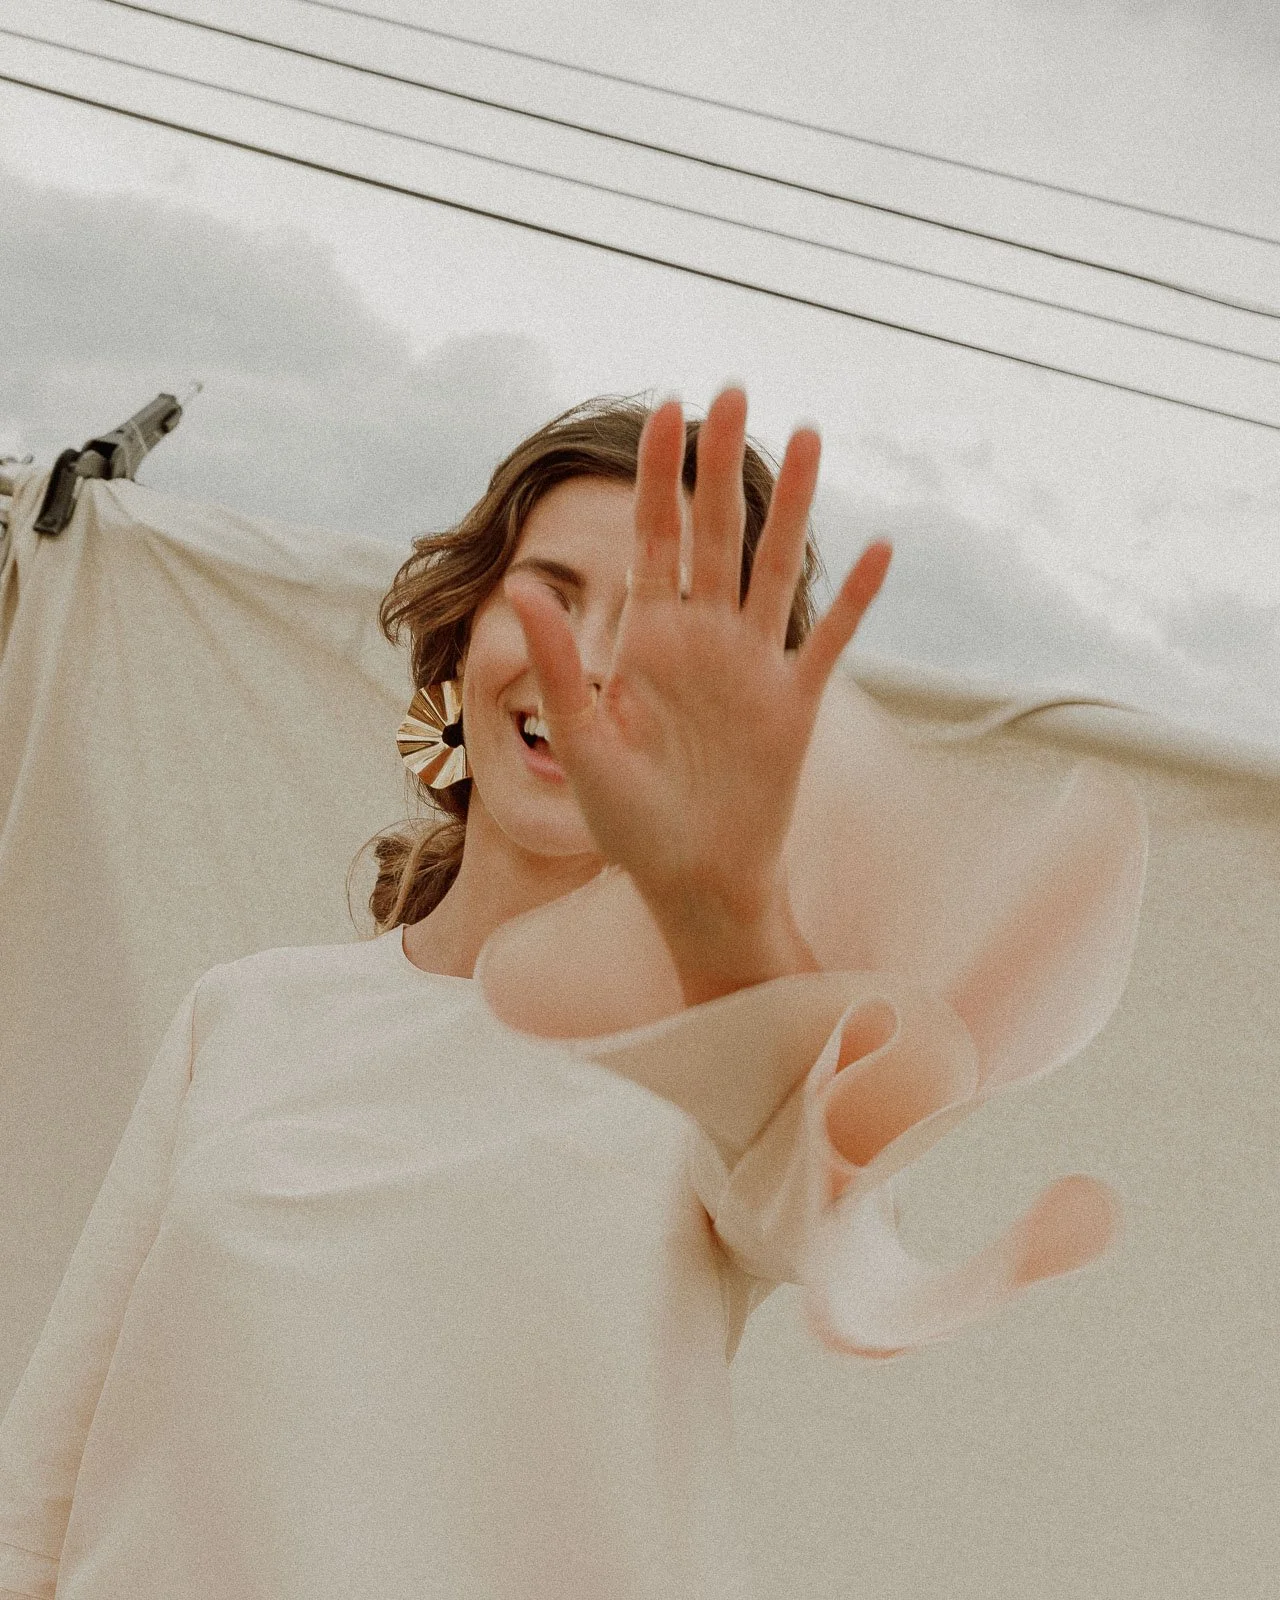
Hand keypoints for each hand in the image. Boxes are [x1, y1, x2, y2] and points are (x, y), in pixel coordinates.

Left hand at [504, 387, 890, 1001]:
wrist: (692, 881)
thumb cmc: (629, 823)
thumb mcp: (582, 741)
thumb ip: (557, 665)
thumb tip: (522, 587)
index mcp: (647, 639)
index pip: (654, 536)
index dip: (659, 474)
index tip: (665, 407)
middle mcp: (703, 638)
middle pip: (717, 532)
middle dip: (720, 464)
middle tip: (731, 390)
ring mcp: (753, 666)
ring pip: (776, 567)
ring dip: (791, 505)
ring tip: (807, 434)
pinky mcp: (795, 703)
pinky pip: (830, 641)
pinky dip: (855, 599)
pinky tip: (877, 548)